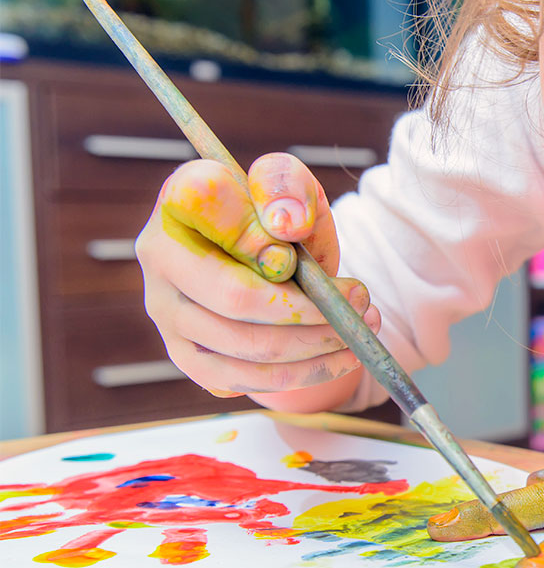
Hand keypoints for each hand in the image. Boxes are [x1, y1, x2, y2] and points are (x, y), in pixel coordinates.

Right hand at [136, 153, 379, 396]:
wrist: (270, 258)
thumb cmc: (279, 217)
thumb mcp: (293, 186)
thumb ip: (287, 186)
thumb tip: (285, 227)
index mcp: (180, 199)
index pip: (212, 211)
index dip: (265, 236)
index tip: (304, 245)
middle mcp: (159, 258)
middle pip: (237, 299)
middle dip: (312, 308)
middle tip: (360, 302)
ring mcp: (166, 313)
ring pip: (247, 348)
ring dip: (318, 344)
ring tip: (359, 329)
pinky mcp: (186, 356)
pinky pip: (246, 381)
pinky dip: (303, 374)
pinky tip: (341, 356)